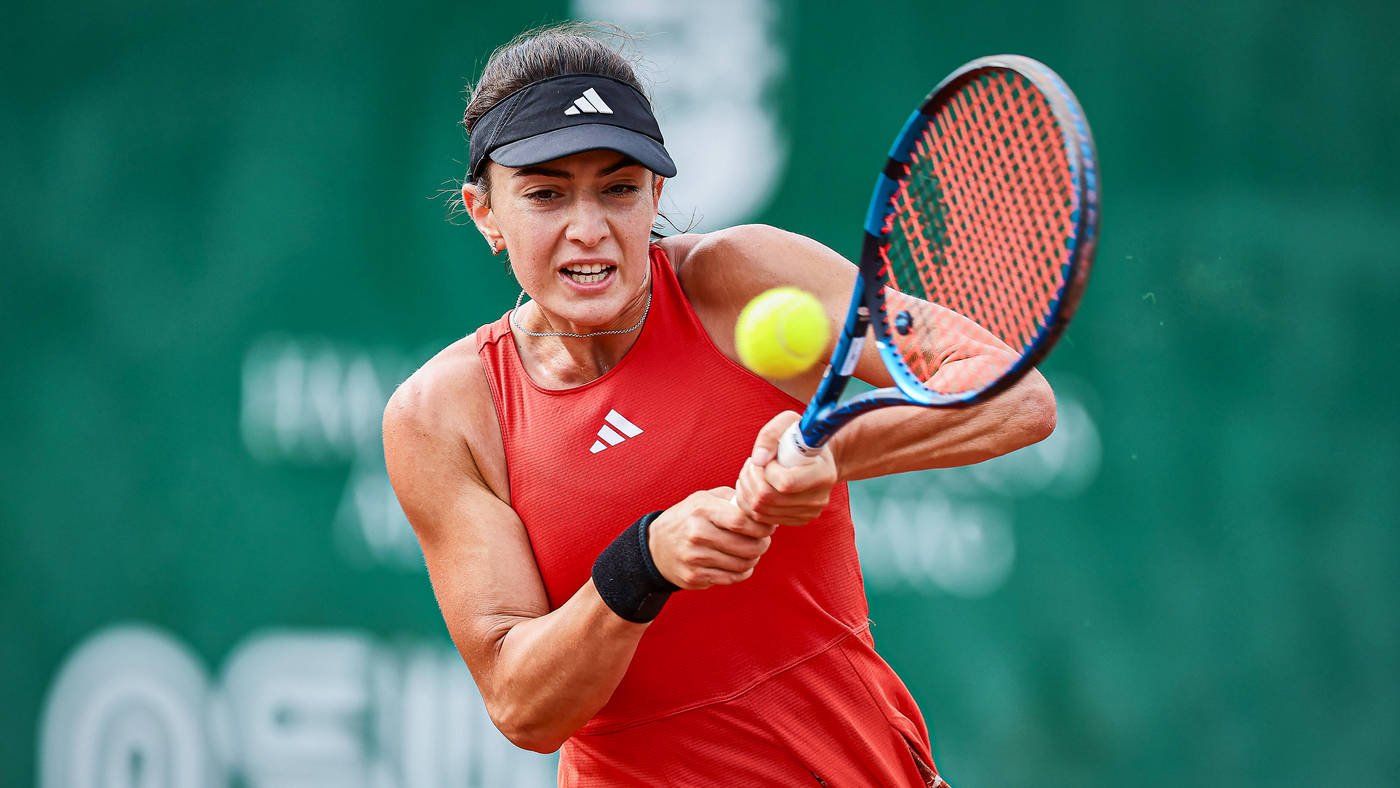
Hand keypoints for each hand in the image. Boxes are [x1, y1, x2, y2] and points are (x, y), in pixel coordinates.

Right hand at [648, 489, 776, 589]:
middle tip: (763, 541)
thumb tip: (761, 509)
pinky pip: (731, 578)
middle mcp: (696, 533)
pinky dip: (742, 572)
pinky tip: (740, 564)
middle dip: (762, 545)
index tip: (768, 527)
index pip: (742, 521)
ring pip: (742, 564)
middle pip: (746, 546)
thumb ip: (732, 499)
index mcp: (701, 509)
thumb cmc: (687, 518)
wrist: (656, 546)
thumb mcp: (704, 499)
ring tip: (751, 552)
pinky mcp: (694, 577)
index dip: (762, 526)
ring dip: (753, 559)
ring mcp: (694, 557)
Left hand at [735, 410, 837, 525]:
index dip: (767, 470)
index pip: (785, 483)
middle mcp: (819, 498)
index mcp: (823, 474)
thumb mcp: (788, 422)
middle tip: (751, 464)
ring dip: (747, 490)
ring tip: (751, 473)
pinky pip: (762, 518)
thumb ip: (770, 435)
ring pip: (761, 511)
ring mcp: (808, 513)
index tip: (767, 458)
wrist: (816, 458)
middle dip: (751, 479)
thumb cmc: (801, 437)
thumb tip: (758, 460)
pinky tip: (753, 486)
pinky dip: (749, 503)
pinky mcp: (797, 520)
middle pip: (769, 499)